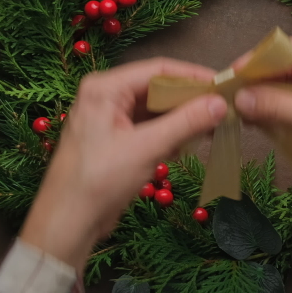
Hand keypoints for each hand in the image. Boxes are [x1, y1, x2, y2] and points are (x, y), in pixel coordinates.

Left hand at [20, 58, 227, 269]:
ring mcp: (109, 118)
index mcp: (105, 87)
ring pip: (155, 108)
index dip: (194, 76)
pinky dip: (169, 133)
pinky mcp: (115, 139)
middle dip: (189, 99)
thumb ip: (186, 122)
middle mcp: (105, 95)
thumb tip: (221, 103)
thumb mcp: (147, 148)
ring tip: (212, 127)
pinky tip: (188, 144)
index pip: (158, 69)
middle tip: (223, 108)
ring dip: (181, 118)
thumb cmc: (99, 180)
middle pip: (157, 87)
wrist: (67, 223)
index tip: (224, 85)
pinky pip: (148, 126)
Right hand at [233, 37, 291, 220]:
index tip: (233, 71)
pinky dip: (274, 114)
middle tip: (229, 91)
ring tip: (235, 106)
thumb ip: (280, 106)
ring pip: (289, 89)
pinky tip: (252, 120)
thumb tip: (239, 97)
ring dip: (264, 98)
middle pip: (290, 68)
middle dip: (261, 79)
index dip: (262, 58)